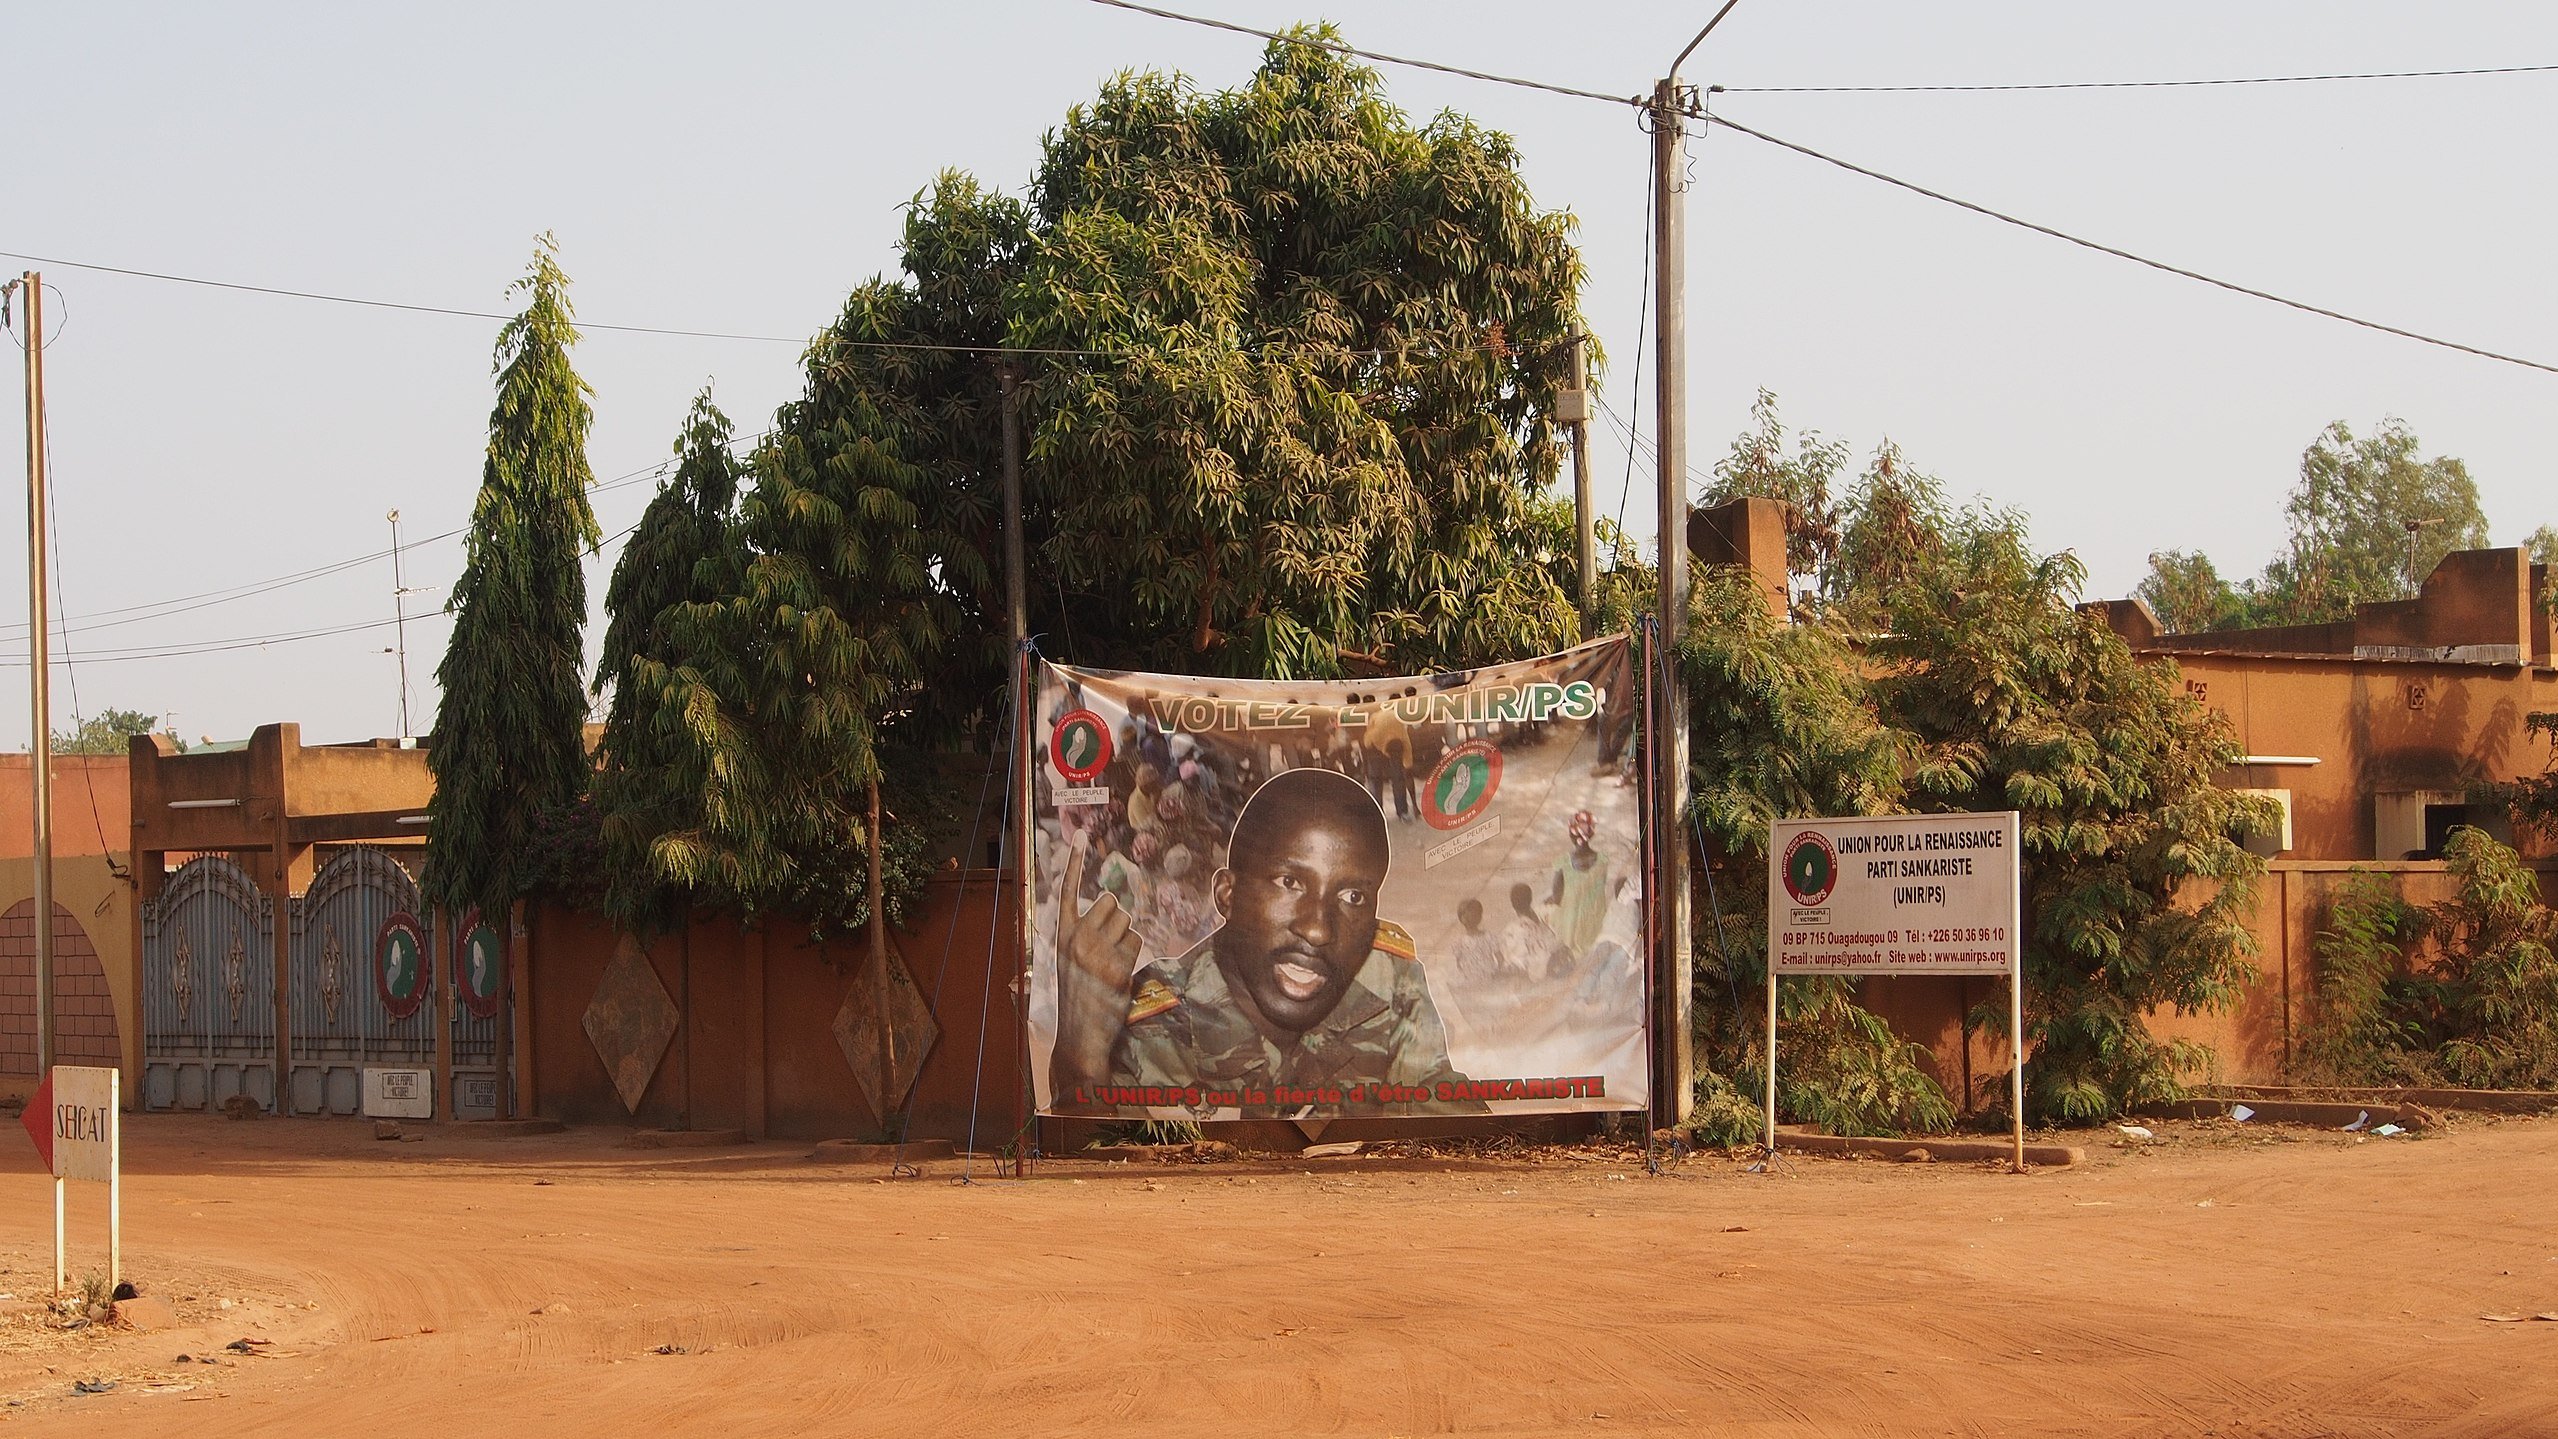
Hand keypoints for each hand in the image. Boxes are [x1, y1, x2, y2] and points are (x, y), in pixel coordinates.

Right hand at [1050, 842, 1143, 1101]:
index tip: (1078, 837)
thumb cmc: (1077, 999)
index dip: (1073, 864)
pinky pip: (1137, 943)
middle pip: (1111, 904)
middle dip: (1117, 921)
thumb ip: (1081, 937)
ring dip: (1128, 940)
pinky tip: (1121, 976)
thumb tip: (1109, 909)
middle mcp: (1076, 938)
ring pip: (1128, 923)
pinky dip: (1135, 956)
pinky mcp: (1117, 966)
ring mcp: (1096, 951)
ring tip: (1113, 965)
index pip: (1067, 892)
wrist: (1079, 1037)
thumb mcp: (1069, 963)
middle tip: (1110, 948)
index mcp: (1061, 937)